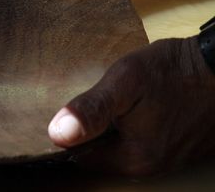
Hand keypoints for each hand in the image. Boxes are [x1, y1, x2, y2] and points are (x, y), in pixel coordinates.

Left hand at [48, 37, 214, 176]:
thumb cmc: (174, 71)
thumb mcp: (125, 80)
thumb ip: (92, 109)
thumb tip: (57, 134)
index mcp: (135, 159)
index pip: (83, 157)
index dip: (71, 134)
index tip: (68, 110)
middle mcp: (153, 168)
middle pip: (103, 155)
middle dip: (93, 131)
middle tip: (93, 101)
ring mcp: (170, 160)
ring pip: (123, 148)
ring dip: (114, 128)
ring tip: (113, 102)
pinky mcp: (181, 148)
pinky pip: (144, 142)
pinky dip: (135, 127)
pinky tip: (135, 106)